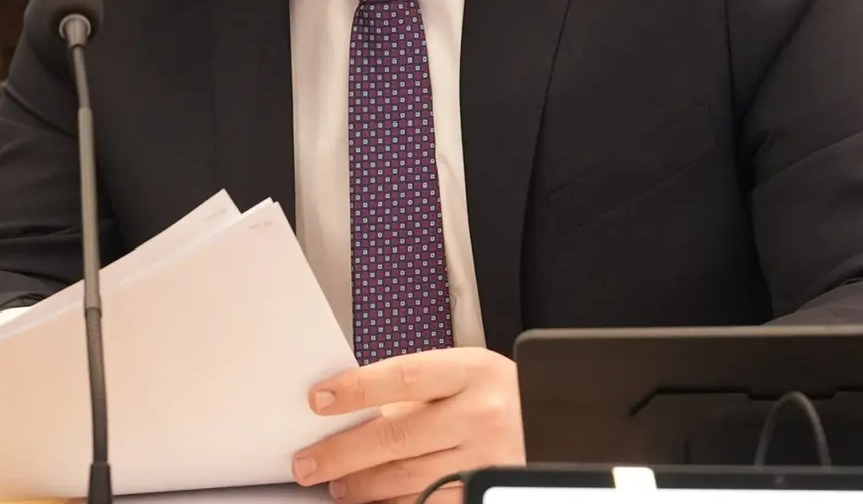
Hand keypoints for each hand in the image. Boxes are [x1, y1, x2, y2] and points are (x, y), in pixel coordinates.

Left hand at [292, 348, 524, 503]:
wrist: (554, 423)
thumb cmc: (493, 395)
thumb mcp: (461, 374)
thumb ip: (412, 392)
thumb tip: (348, 412)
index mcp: (470, 372)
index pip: (403, 377)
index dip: (357, 389)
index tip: (318, 400)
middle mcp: (482, 415)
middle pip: (400, 435)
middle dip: (344, 452)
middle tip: (308, 463)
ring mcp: (489, 458)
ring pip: (412, 478)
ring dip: (365, 486)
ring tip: (336, 485)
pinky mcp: (489, 491)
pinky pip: (434, 503)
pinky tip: (373, 502)